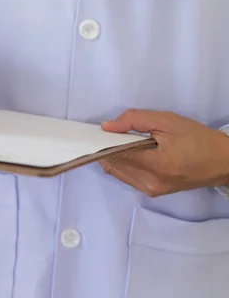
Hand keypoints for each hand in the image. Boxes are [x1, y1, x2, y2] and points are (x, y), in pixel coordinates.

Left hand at [99, 109, 228, 196]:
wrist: (223, 162)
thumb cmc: (198, 139)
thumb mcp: (168, 121)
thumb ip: (134, 120)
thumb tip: (107, 126)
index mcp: (156, 165)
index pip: (115, 154)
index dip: (103, 142)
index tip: (97, 132)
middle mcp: (150, 183)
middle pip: (113, 164)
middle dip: (108, 147)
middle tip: (114, 133)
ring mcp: (151, 190)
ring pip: (117, 171)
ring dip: (116, 156)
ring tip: (127, 141)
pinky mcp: (153, 192)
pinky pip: (127, 176)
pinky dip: (124, 163)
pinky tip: (133, 152)